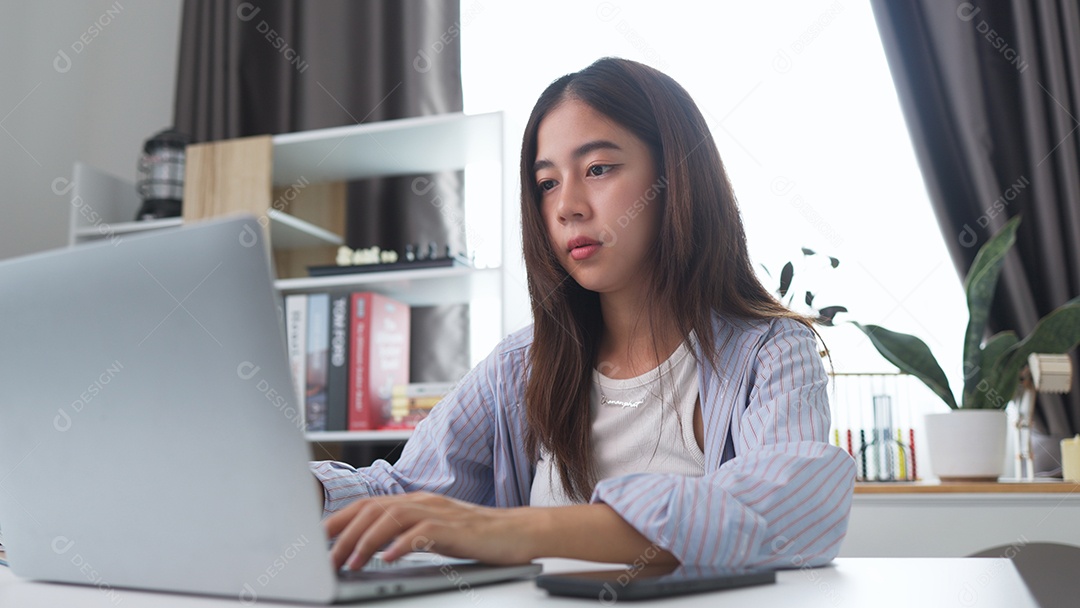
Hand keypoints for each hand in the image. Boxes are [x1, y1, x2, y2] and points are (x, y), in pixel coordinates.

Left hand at [324, 492, 539, 570]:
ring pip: (391, 518)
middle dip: (344, 534)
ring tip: (351, 563)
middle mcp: (423, 501)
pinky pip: (422, 533)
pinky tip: (388, 560)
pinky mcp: (455, 528)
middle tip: (328, 559)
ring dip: (366, 541)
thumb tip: (373, 548)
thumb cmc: (477, 536)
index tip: (318, 538)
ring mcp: (439, 512)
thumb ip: (406, 533)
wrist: (518, 533)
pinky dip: (401, 545)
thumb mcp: (434, 532)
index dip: (340, 519)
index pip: (368, 504)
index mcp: (415, 501)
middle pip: (373, 509)